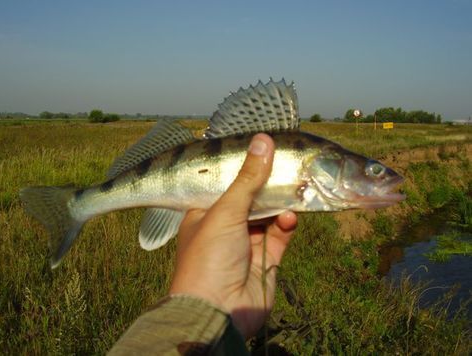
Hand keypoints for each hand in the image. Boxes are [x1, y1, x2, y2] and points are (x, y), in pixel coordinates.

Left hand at [169, 133, 296, 338]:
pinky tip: (291, 217)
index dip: (247, 168)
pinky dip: (287, 224)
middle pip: (252, 197)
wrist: (216, 312)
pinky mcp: (266, 259)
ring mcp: (246, 242)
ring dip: (282, 203)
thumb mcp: (225, 211)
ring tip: (296, 188)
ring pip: (270, 214)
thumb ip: (248, 178)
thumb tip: (263, 139)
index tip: (267, 150)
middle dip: (270, 184)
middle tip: (288, 165)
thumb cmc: (209, 256)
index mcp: (207, 211)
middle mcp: (226, 225)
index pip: (229, 183)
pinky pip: (280, 234)